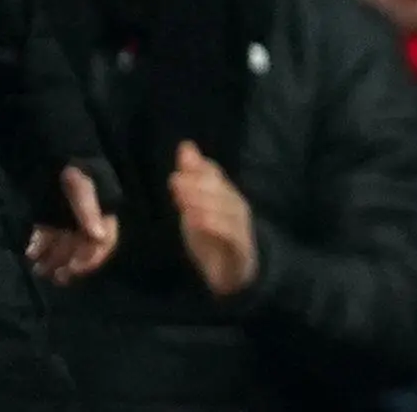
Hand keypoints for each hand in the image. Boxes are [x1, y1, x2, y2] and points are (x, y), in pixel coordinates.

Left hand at [28, 165, 116, 283]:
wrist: (43, 154)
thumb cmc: (69, 169)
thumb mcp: (81, 187)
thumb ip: (89, 211)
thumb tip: (98, 238)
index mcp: (103, 210)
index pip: (105, 240)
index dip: (93, 257)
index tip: (76, 269)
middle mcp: (87, 218)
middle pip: (83, 247)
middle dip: (71, 263)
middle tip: (57, 277)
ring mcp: (67, 219)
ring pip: (64, 245)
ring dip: (53, 259)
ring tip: (40, 271)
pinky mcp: (50, 218)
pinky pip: (47, 237)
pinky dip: (40, 247)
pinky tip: (31, 254)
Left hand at [170, 142, 256, 295]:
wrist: (233, 272)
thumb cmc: (213, 235)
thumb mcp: (197, 205)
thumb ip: (192, 177)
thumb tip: (185, 145)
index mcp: (225, 194)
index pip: (215, 175)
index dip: (199, 170)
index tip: (178, 169)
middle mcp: (236, 206)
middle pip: (221, 191)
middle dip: (198, 185)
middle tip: (175, 182)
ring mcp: (241, 226)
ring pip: (226, 210)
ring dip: (205, 203)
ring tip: (184, 200)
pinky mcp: (241, 247)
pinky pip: (230, 234)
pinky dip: (215, 226)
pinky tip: (198, 221)